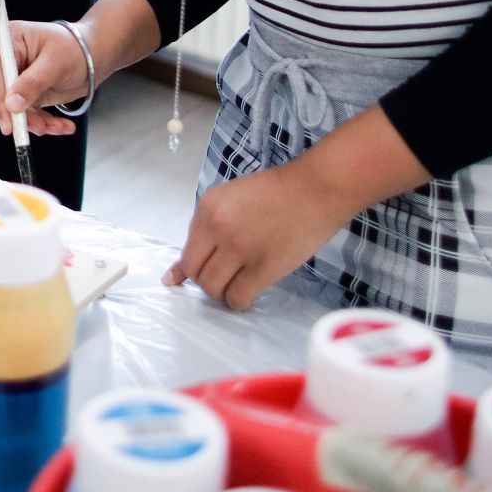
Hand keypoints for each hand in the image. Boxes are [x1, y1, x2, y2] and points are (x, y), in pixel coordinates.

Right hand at [0, 20, 87, 137]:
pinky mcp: (27, 95)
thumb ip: (32, 83)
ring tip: (57, 126)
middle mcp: (10, 62)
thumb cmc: (76, 48)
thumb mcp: (54, 63)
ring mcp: (18, 80)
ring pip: (18, 110)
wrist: (94, 57)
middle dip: (22, 116)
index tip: (9, 123)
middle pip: (4, 95)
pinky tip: (62, 125)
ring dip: (37, 123)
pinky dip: (46, 123)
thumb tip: (12, 104)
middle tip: (40, 128)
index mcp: (11, 42)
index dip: (0, 100)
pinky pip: (31, 115)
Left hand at [161, 106, 429, 307]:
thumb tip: (175, 275)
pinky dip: (240, 302)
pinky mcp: (263, 267)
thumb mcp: (232, 200)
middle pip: (196, 273)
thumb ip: (208, 230)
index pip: (187, 251)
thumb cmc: (277, 192)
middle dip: (207, 282)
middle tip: (226, 279)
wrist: (316, 188)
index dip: (196, 266)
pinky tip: (249, 295)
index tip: (206, 271)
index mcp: (207, 207)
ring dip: (223, 294)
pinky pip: (238, 297)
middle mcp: (217, 227)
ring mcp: (239, 248)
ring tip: (238, 285)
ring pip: (213, 289)